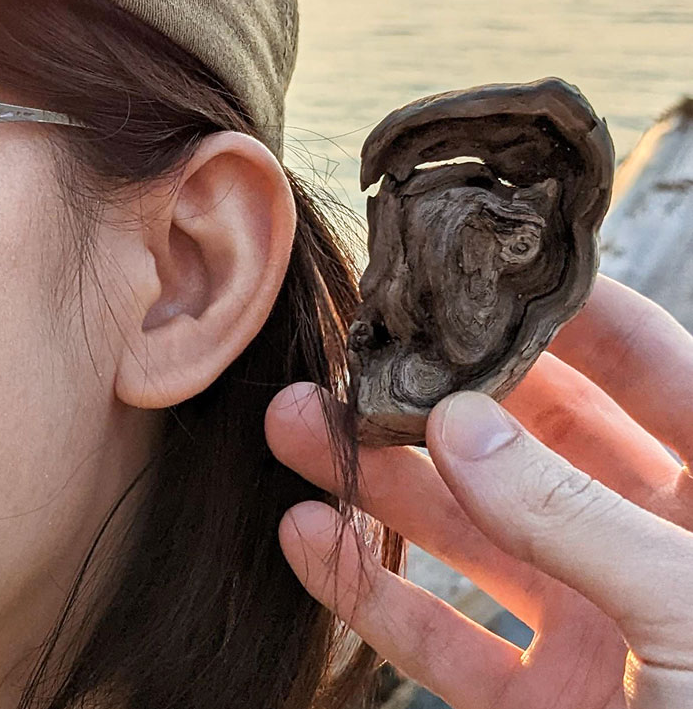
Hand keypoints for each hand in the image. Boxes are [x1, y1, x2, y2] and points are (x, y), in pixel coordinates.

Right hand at [264, 275, 692, 708]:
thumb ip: (577, 515)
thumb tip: (463, 421)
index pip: (644, 368)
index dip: (564, 318)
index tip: (478, 275)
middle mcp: (646, 545)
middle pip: (527, 443)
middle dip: (437, 399)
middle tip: (356, 356)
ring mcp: (588, 625)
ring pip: (466, 532)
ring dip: (377, 483)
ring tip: (295, 426)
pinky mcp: (540, 705)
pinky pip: (441, 638)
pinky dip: (370, 591)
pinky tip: (305, 538)